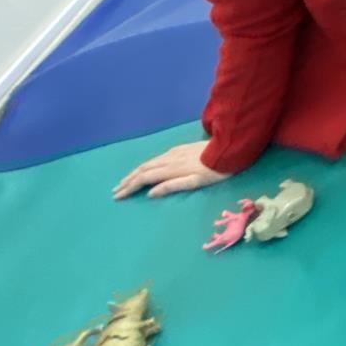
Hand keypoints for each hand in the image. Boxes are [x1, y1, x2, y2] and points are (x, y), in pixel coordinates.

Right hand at [113, 141, 227, 199]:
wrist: (229, 149)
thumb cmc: (215, 171)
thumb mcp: (196, 182)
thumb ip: (173, 186)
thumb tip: (150, 193)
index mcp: (171, 169)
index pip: (144, 178)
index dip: (130, 187)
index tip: (118, 196)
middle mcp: (169, 159)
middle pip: (143, 170)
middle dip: (128, 180)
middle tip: (116, 190)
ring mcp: (174, 152)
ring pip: (149, 162)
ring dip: (135, 172)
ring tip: (125, 180)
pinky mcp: (180, 149)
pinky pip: (157, 157)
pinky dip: (146, 165)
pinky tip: (146, 168)